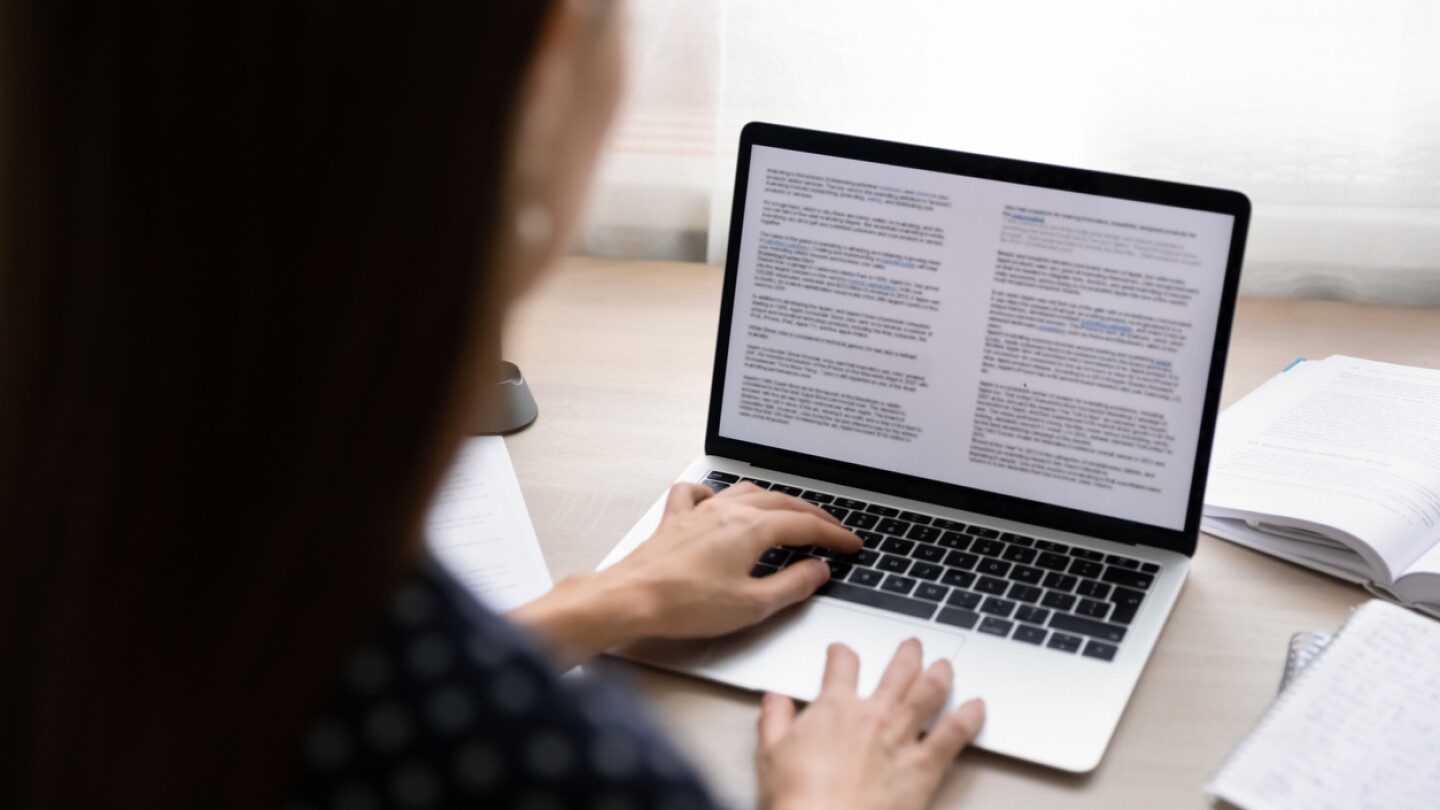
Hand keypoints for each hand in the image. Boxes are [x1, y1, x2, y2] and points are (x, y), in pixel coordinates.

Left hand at [606, 481, 860, 638]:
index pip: (805, 526)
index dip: (834, 535)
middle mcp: (728, 511)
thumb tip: (818, 570)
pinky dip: (717, 493)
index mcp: (751, 528)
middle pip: (783, 503)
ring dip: (776, 500)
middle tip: (833, 530)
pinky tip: (719, 501)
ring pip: (747, 492)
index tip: (852, 545)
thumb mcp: (753, 604)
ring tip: (790, 513)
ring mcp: (700, 511)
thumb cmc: (685, 604)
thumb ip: (793, 585)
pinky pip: (700, 493)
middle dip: (814, 516)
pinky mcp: (676, 520)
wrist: (632, 598)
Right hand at [756, 639, 985, 809]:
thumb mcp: (770, 754)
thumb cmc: (799, 799)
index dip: (841, 654)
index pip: (841, 665)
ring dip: (940, 673)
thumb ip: (774, 721)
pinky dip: (969, 717)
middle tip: (913, 646)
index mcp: (834, 708)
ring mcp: (901, 738)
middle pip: (897, 670)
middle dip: (907, 654)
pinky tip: (978, 707)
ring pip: (929, 691)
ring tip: (945, 664)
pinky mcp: (924, 766)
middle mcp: (873, 715)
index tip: (841, 653)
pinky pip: (954, 734)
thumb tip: (774, 700)